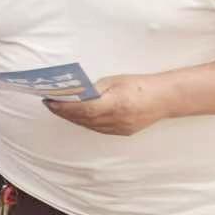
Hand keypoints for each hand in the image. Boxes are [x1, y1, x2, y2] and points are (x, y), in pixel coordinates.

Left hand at [44, 75, 168, 136]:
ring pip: (89, 126)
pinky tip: (76, 115)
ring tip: (59, 109)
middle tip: (49, 103)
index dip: (64, 107)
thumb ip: (94, 89)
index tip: (50, 101)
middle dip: (64, 112)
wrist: (164, 99)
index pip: (83, 109)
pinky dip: (85, 122)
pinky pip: (98, 129)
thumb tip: (74, 94)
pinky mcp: (123, 132)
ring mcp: (120, 129)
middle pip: (83, 119)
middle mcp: (117, 120)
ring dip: (72, 118)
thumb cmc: (139, 85)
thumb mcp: (114, 81)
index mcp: (115, 104)